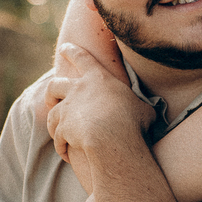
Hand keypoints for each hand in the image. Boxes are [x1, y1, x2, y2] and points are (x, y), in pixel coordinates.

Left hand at [46, 44, 153, 168]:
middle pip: (55, 84)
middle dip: (51, 92)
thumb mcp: (143, 109)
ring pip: (52, 113)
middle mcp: (77, 90)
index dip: (72, 51)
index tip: (64, 48)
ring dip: (55, 124)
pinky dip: (61, 146)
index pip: (82, 58)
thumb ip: (140, 107)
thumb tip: (150, 111)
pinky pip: (58, 137)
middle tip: (51, 100)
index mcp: (98, 79)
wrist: (113, 138)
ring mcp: (67, 109)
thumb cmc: (132, 122)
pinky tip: (66, 153)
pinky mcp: (62, 128)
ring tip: (59, 135)